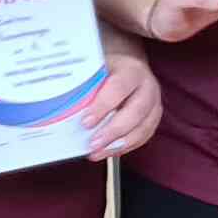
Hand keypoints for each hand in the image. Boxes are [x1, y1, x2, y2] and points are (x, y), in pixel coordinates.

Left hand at [80, 45, 163, 161]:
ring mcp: (154, 103)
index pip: (119, 88)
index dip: (102, 106)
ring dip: (119, 144)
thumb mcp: (97, 68)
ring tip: (98, 152)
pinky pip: (144, 136)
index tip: (86, 122)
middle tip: (93, 144)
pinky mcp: (153, 118)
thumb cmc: (109, 68)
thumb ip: (86, 85)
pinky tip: (110, 150)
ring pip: (143, 128)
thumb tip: (63, 105)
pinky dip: (126, 146)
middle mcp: (147, 86)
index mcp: (131, 70)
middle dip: (113, 131)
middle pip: (135, 112)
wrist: (128, 65)